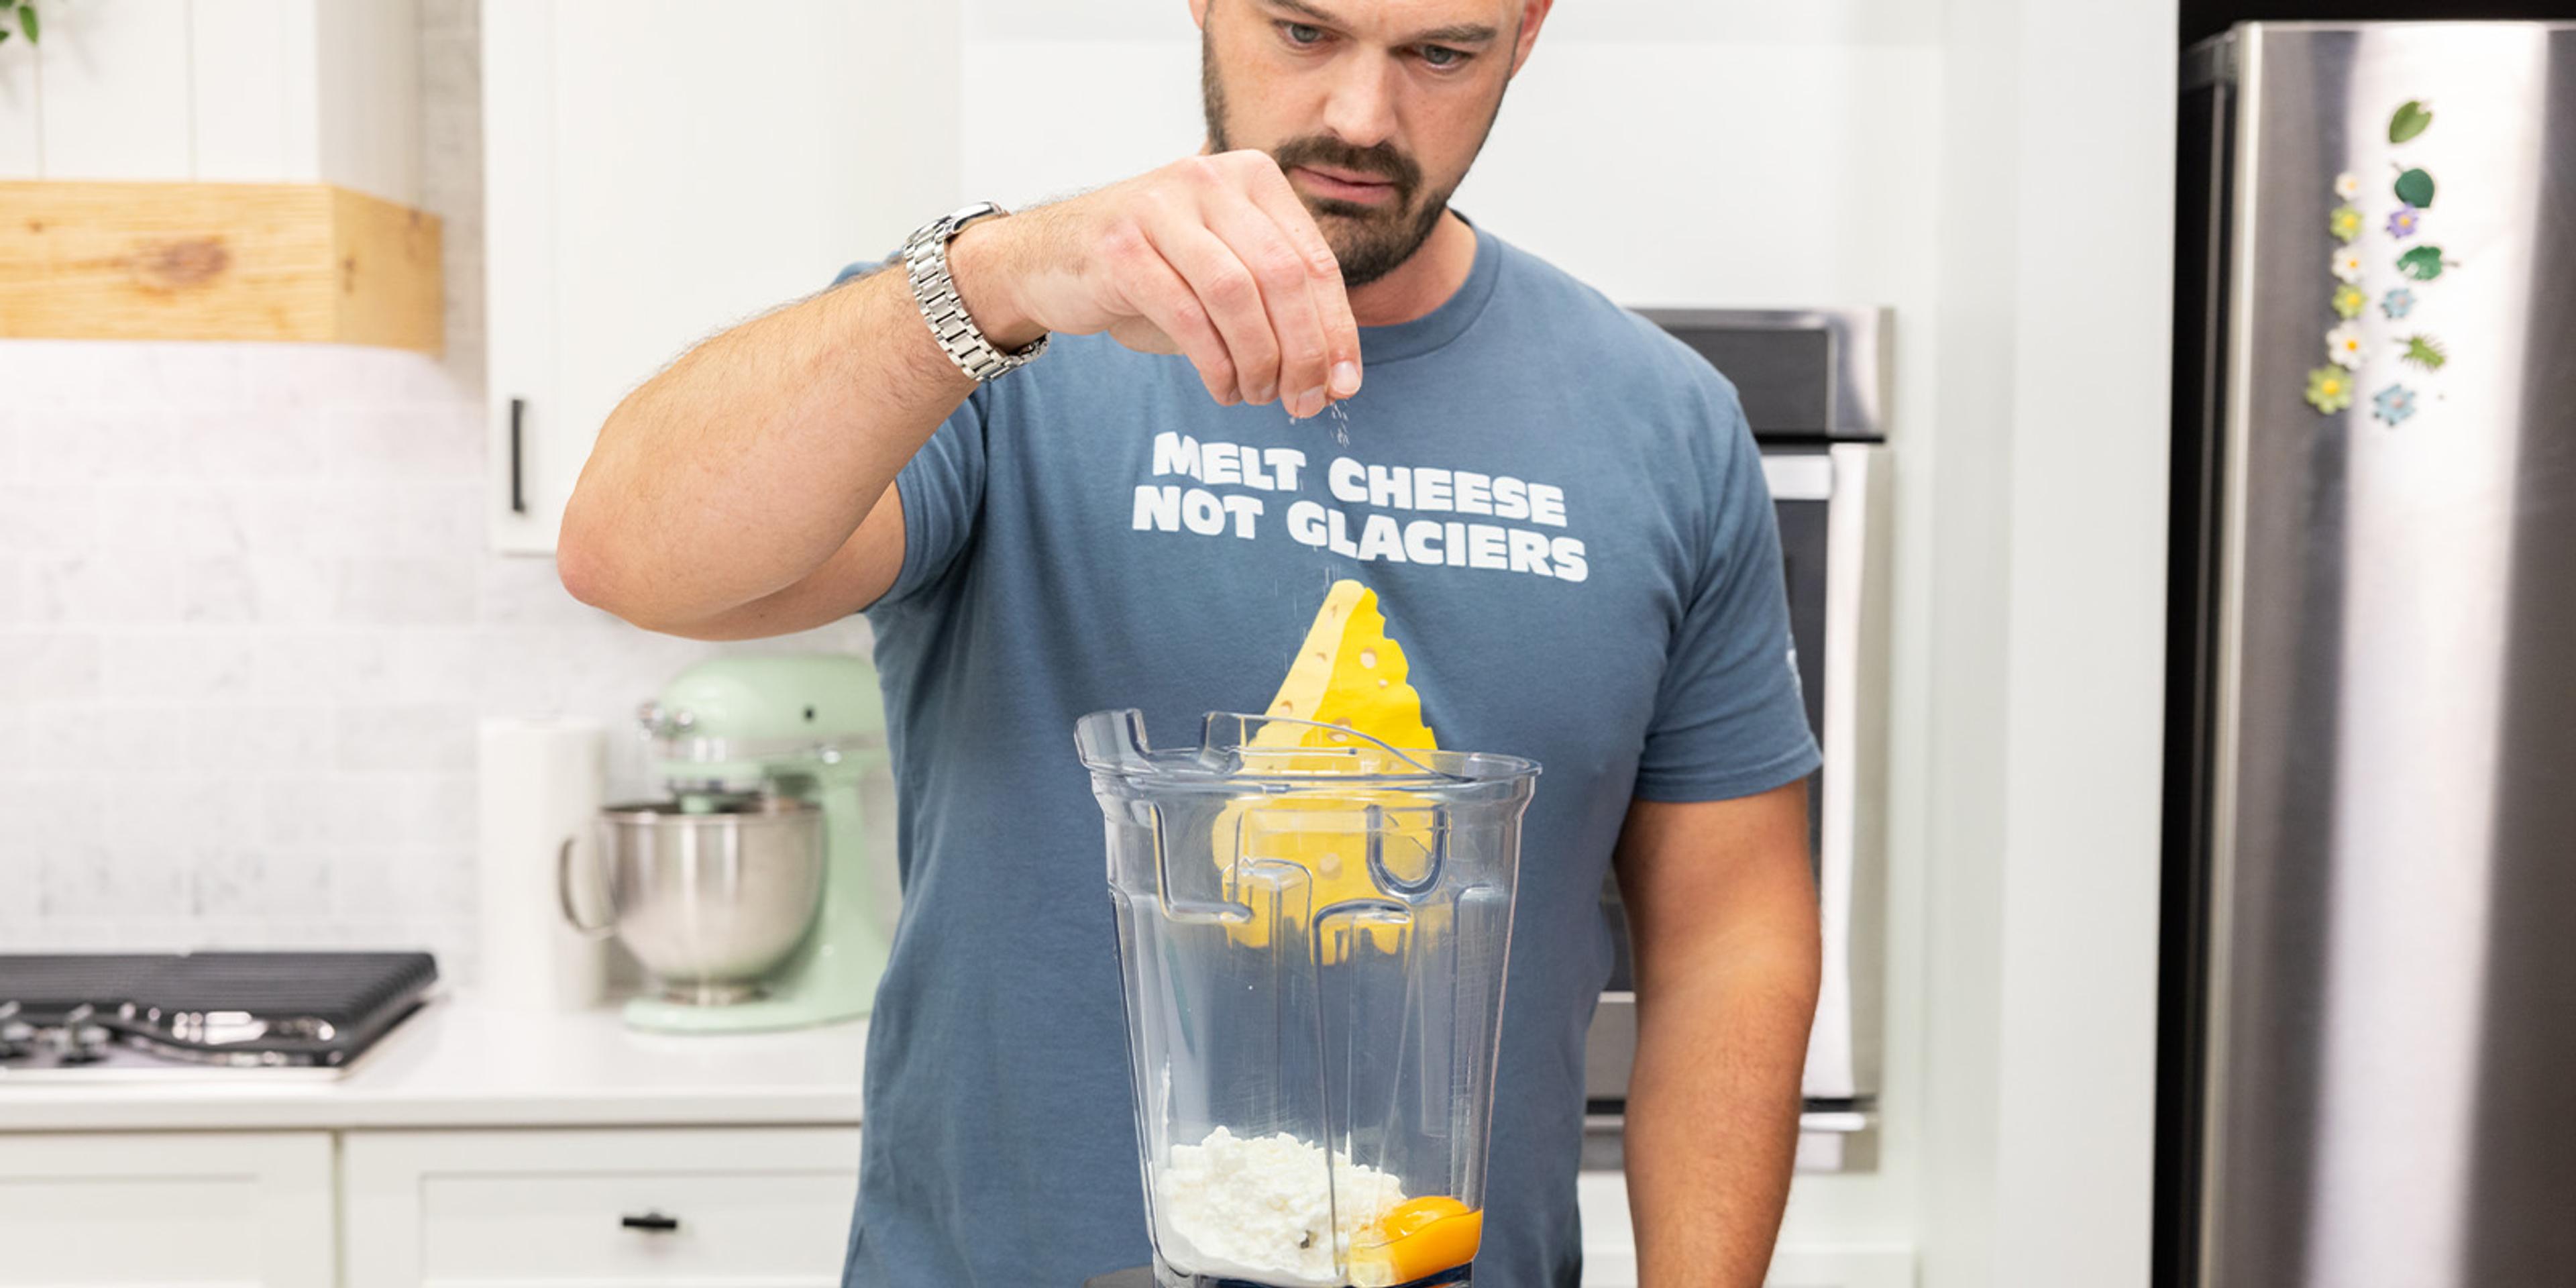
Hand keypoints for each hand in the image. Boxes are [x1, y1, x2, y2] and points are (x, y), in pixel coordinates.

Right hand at [951, 152, 1363, 417]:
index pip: (1315, 261)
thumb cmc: (1151, 273)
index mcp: (1251, 177)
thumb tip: (1340, 378)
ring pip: (1239, 295)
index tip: (1344, 385)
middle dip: (1305, 352)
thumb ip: (1281, 309)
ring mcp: (1161, 207)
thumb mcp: (1225, 276)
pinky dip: (1216, 363)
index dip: (1337, 330)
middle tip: (1306, 403)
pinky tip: (1224, 388)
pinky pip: (1188, 315)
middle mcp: (1209, 178)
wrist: (1047, 261)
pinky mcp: (1121, 247)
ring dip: (1260, 360)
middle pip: (1284, 277)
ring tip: (1260, 396)